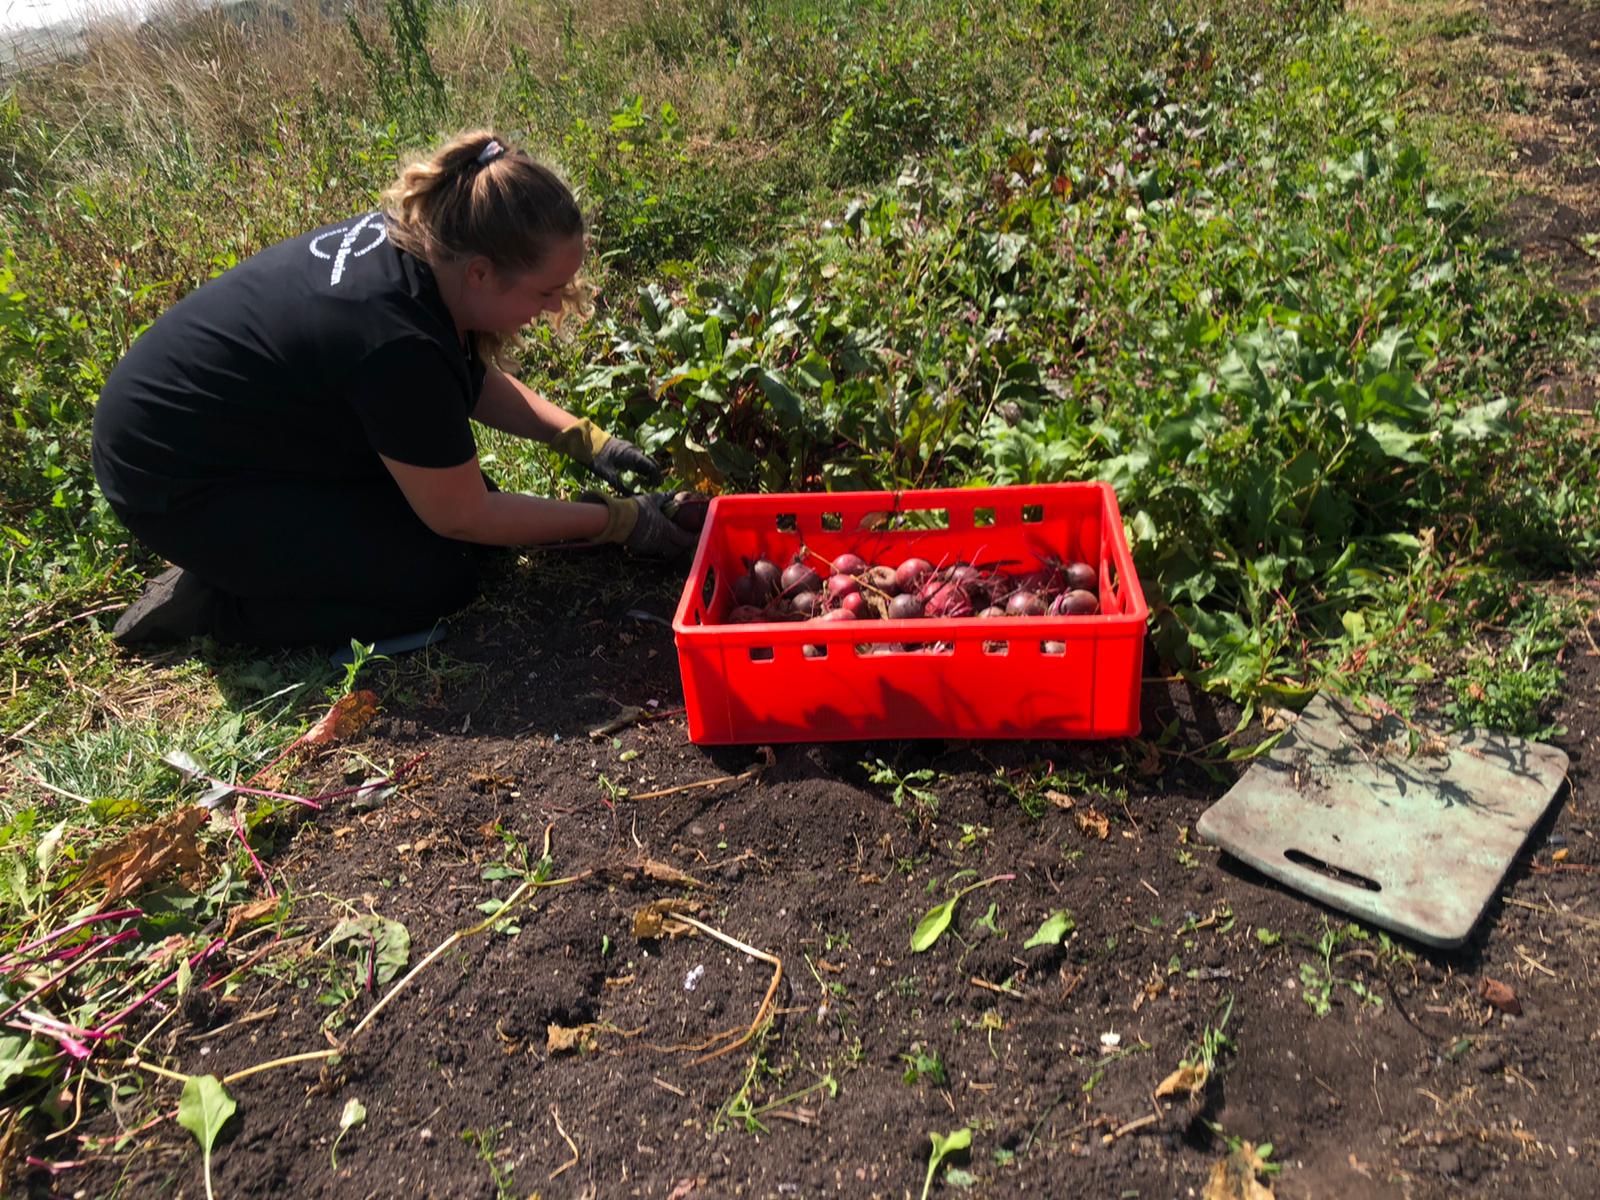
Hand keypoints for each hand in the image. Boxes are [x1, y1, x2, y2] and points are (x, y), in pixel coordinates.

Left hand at [551, 418, 662, 489]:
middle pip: (651, 462)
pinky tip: (636, 474)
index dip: (656, 478)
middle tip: (653, 485)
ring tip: (645, 482)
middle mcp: (635, 450)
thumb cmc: (598, 458)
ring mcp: (630, 447)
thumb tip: (632, 497)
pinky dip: (641, 466)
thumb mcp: (609, 475)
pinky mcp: (625, 448)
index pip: (652, 467)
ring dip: (647, 470)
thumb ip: (622, 486)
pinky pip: (638, 457)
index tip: (656, 487)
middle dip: (654, 474)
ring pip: (645, 459)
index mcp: (634, 456)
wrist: (587, 441)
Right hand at [580, 492, 696, 558]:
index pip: (685, 539)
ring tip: (674, 539)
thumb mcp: (652, 500)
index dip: (692, 538)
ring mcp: (651, 546)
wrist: (617, 519)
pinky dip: (661, 545)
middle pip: (678, 549)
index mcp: (666, 530)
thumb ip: (664, 497)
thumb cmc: (637, 508)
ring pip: (667, 550)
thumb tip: (673, 493)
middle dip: (684, 545)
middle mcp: (661, 541)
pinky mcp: (642, 547)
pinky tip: (660, 538)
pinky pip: (656, 548)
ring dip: (672, 546)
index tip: (696, 535)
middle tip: (687, 539)